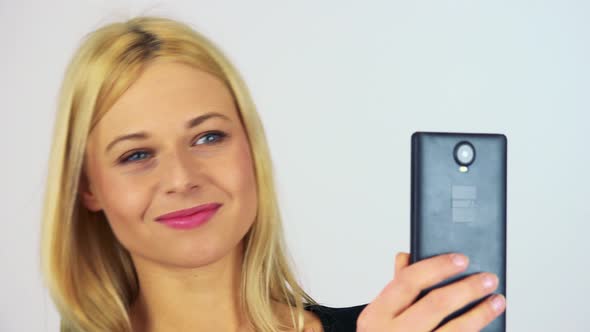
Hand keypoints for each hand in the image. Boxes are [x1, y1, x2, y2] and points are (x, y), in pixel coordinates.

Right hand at [357, 252, 505, 330]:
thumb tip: (407, 257)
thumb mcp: (380, 316)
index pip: (408, 282)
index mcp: (376, 316)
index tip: (461, 259)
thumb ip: (396, 287)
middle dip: (467, 288)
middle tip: (487, 278)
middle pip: (436, 304)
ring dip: (481, 313)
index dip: (437, 267)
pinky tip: (487, 325)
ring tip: (497, 300)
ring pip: (455, 330)